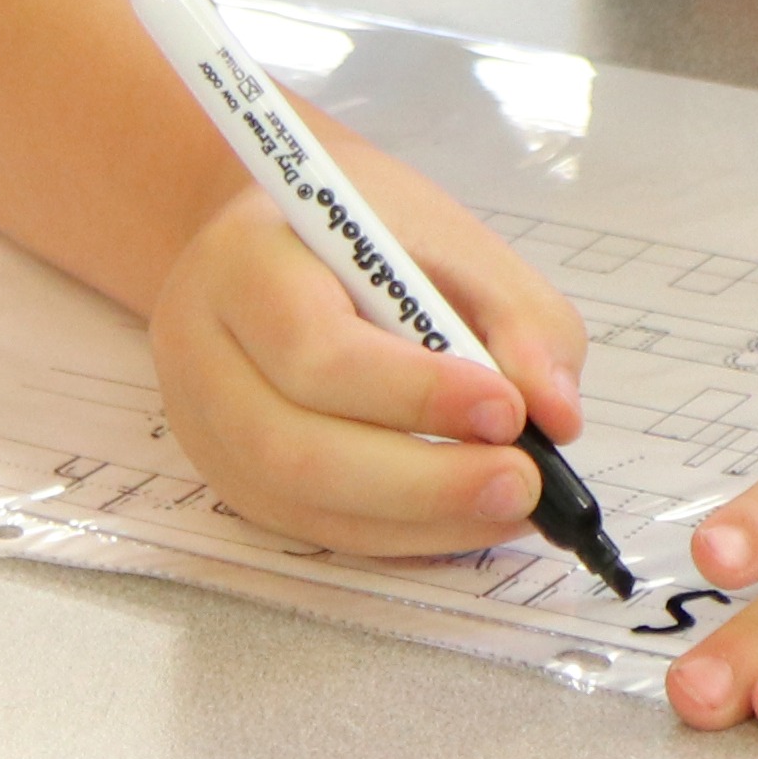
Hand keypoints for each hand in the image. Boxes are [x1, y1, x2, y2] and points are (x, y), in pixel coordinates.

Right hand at [148, 146, 589, 562]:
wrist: (277, 231)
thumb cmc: (366, 227)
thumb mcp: (448, 235)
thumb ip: (516, 315)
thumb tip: (555, 415)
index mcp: (245, 260)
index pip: (313, 347)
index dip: (414, 393)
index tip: (508, 409)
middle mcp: (202, 348)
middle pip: (293, 447)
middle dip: (420, 481)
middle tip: (520, 481)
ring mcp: (203, 424)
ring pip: (299, 503)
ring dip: (417, 518)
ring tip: (507, 501)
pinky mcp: (228, 475)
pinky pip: (312, 527)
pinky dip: (399, 532)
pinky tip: (464, 513)